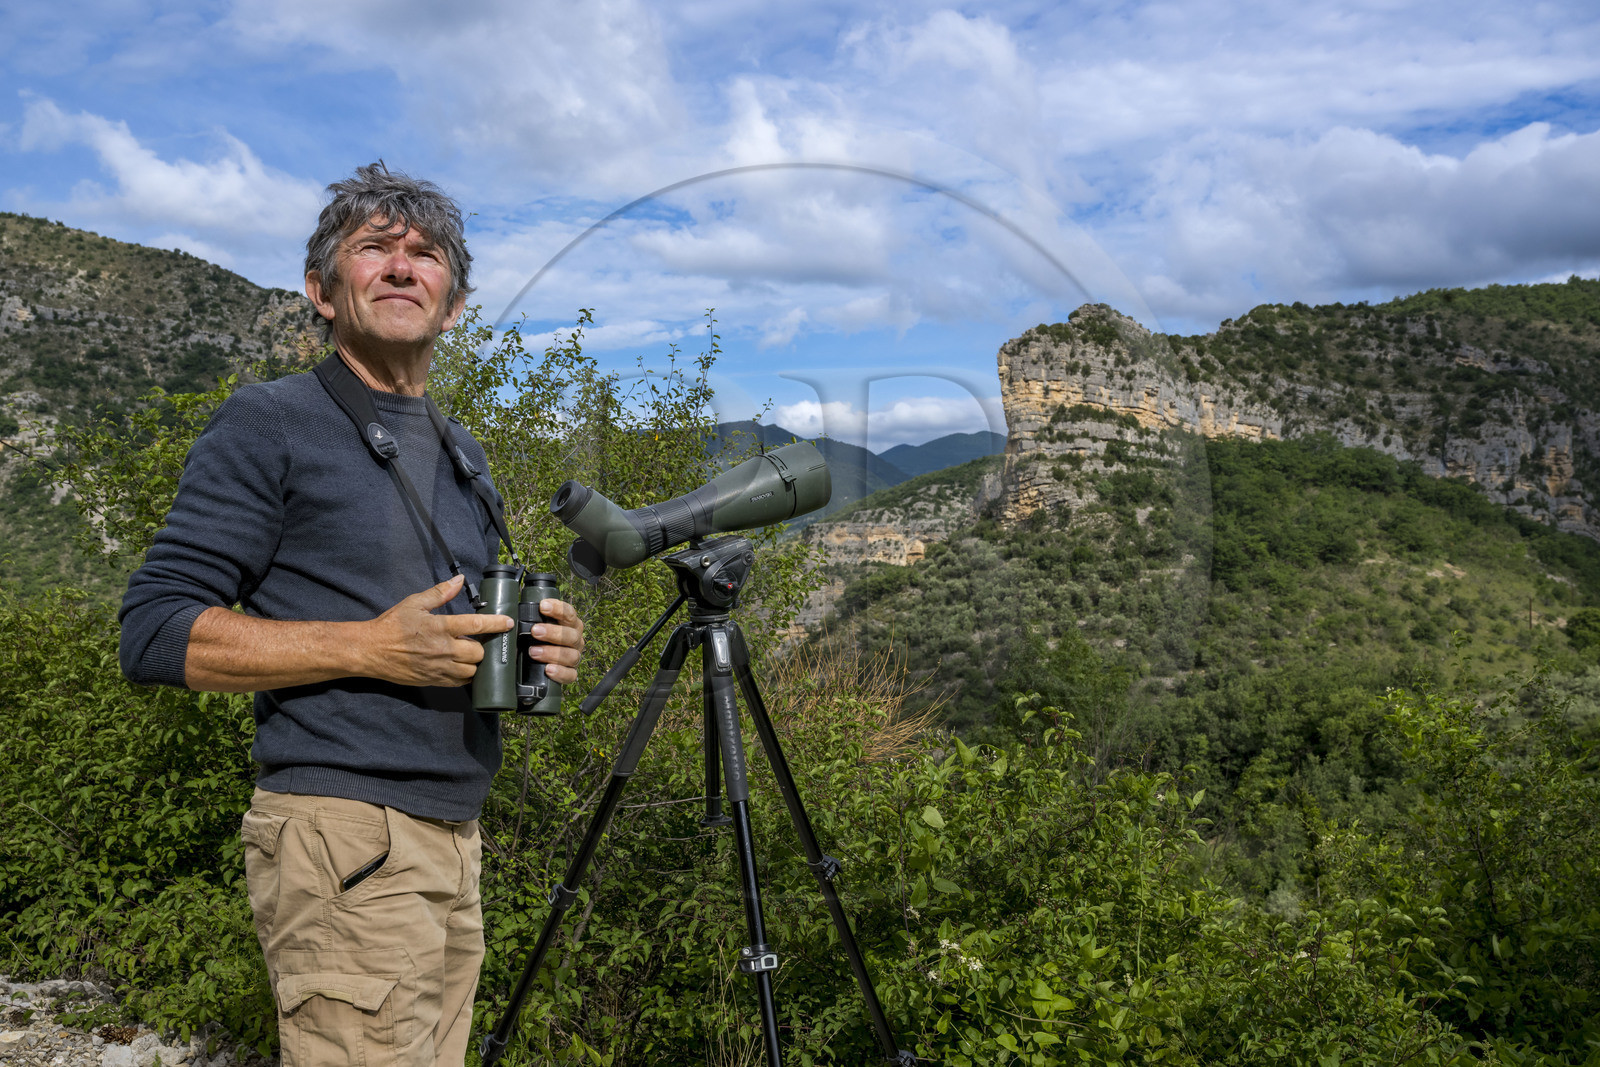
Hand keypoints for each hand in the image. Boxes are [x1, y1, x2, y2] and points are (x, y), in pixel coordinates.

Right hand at [362, 575, 512, 686]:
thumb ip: (440, 593)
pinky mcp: (434, 681)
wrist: (370, 651)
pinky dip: (465, 676)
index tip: (508, 623)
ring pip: (472, 671)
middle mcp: (443, 650)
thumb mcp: (414, 603)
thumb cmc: (391, 626)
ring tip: (468, 654)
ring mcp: (439, 668)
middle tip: (476, 640)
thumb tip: (458, 580)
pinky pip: (459, 683)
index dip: (496, 624)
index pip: (476, 626)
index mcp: (440, 627)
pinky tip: (461, 666)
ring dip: (474, 663)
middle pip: (478, 652)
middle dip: (482, 646)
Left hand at [529, 598, 584, 684]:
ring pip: (571, 655)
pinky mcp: (571, 673)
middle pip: (571, 635)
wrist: (535, 664)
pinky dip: (560, 672)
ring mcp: (574, 657)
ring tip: (534, 652)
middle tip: (534, 631)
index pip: (569, 613)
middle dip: (553, 632)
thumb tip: (511, 615)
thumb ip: (530, 620)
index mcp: (570, 624)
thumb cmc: (535, 640)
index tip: (542, 606)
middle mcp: (575, 640)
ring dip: (552, 653)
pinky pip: (570, 675)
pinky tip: (548, 669)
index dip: (558, 609)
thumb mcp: (534, 627)